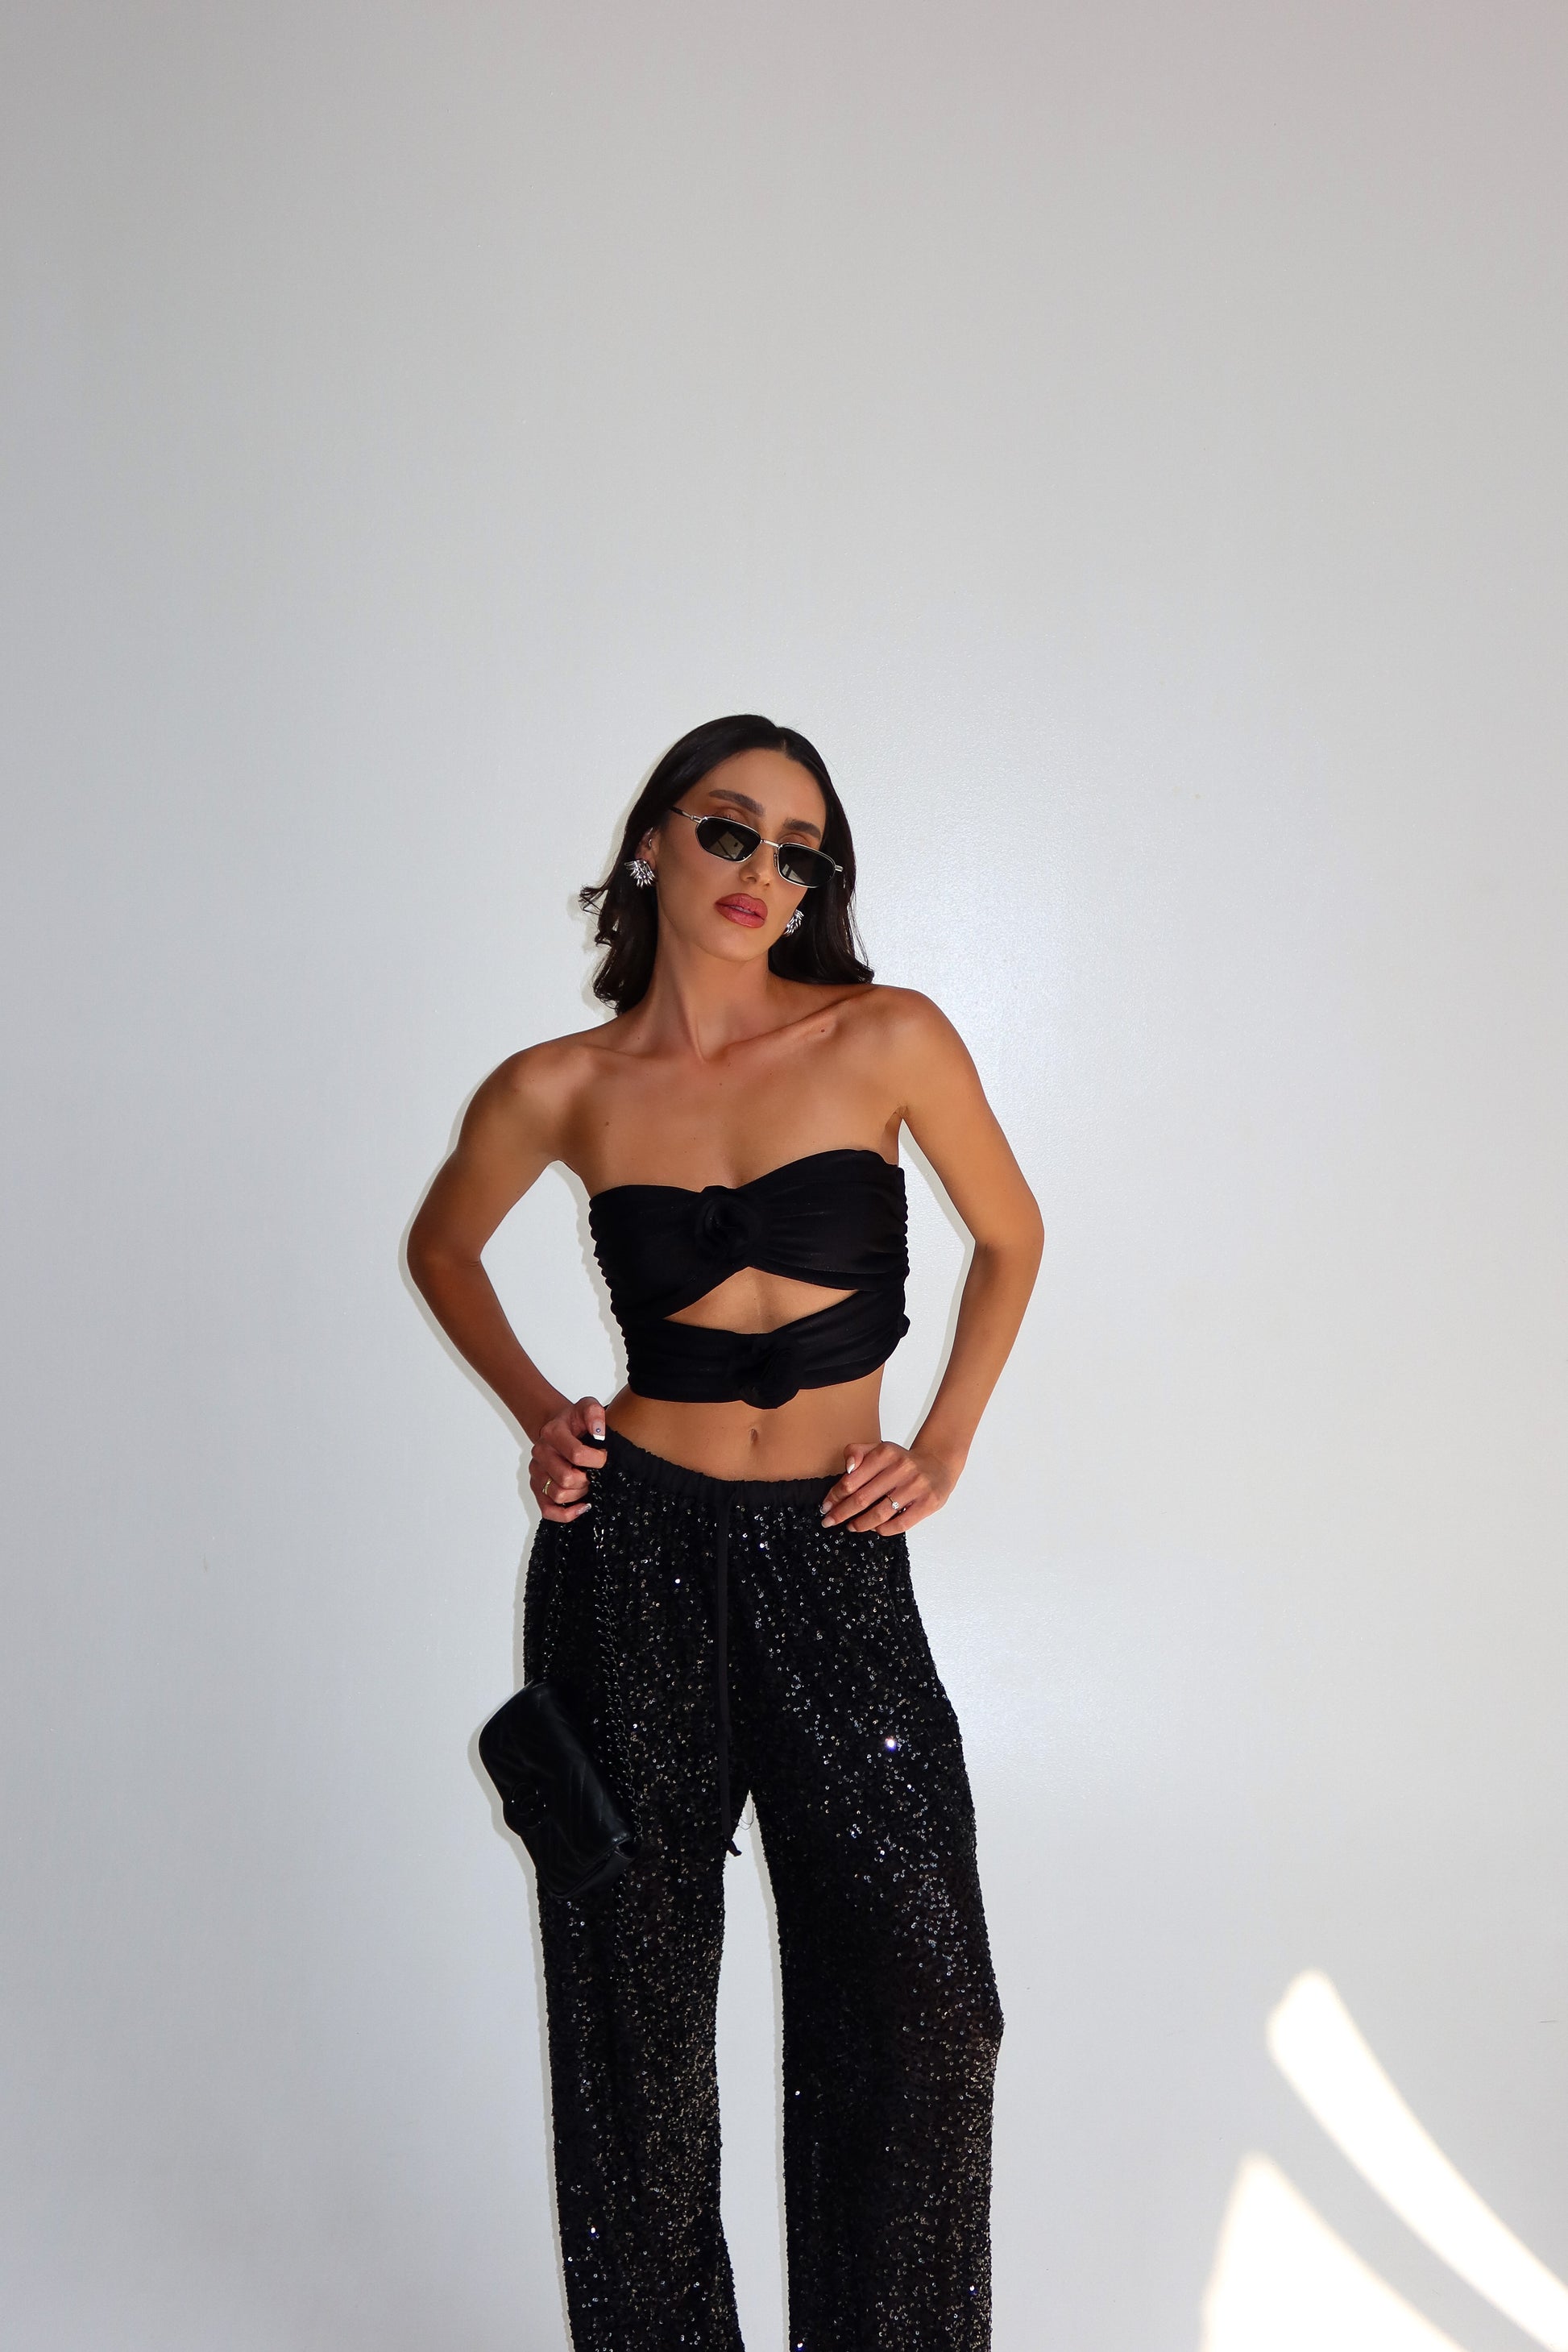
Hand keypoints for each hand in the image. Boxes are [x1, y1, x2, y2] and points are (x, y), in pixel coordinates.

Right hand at [529, 1396, 606, 1521]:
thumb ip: (595, 1413)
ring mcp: (537, 1472)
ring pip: (558, 1494)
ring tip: (589, 1484)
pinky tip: (583, 1506)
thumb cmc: (575, 1421)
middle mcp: (540, 1453)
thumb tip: (599, 1433)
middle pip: (567, 1478)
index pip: (576, 1454)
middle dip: (588, 1479)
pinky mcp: (537, 1488)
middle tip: (596, 1473)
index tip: (604, 1456)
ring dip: (580, 1494)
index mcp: (552, 1433)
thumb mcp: (587, 1407)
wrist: (558, 1427)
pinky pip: (548, 1511)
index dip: (597, 1460)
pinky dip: (567, 1514)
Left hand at [818, 1441, 958, 1537]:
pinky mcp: (928, 1503)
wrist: (938, 1463)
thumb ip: (857, 1452)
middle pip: (862, 1498)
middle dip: (842, 1513)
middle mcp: (901, 1468)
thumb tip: (847, 1468)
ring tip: (851, 1526)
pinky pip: (900, 1524)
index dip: (835, 1496)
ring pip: (880, 1513)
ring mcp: (916, 1487)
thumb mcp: (879, 1448)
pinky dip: (883, 1530)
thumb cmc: (902, 1461)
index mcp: (885, 1453)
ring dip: (861, 1524)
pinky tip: (875, 1529)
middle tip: (829, 1522)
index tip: (826, 1506)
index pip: (852, 1479)